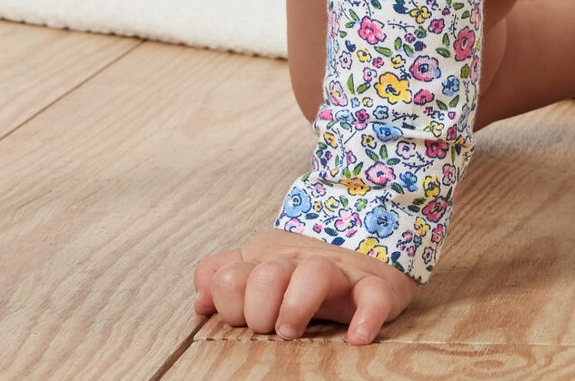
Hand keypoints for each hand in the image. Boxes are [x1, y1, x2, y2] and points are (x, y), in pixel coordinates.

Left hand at [193, 227, 418, 345]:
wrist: (368, 238)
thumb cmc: (301, 266)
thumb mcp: (257, 263)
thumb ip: (222, 275)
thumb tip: (199, 302)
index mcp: (268, 261)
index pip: (231, 277)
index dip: (229, 302)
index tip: (243, 318)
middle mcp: (300, 264)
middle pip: (269, 275)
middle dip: (259, 307)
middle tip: (270, 328)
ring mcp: (339, 274)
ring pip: (316, 275)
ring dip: (297, 304)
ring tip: (290, 329)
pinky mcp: (375, 287)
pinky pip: (374, 298)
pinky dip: (367, 317)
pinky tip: (357, 338)